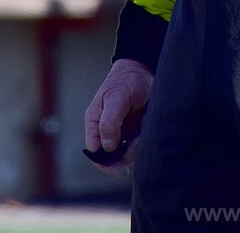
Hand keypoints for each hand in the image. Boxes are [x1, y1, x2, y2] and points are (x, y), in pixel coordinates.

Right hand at [84, 58, 153, 175]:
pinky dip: (142, 143)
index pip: (94, 152)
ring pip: (125, 153)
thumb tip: (105, 147)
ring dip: (134, 149)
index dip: (105, 164)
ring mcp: (121, 131)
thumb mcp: (116, 97)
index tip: (120, 168)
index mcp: (94, 122)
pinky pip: (136, 145)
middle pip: (110, 157)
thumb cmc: (126, 81)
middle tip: (136, 146)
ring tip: (142, 134)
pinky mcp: (134, 131)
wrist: (144, 70)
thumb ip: (109, 121)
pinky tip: (145, 132)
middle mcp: (106, 130)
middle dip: (124, 157)